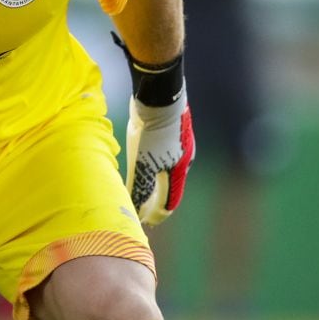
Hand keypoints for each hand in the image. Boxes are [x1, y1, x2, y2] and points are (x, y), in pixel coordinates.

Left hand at [125, 90, 194, 225]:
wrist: (159, 96)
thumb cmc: (151, 131)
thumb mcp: (142, 161)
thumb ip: (140, 186)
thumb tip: (136, 209)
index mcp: (178, 171)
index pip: (168, 201)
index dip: (156, 214)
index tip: (145, 223)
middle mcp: (182, 160)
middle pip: (169, 187)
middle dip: (155, 200)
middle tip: (143, 210)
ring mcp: (179, 145)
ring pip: (166, 170)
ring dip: (154, 182)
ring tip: (142, 189)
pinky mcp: (172, 132)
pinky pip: (163, 155)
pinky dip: (154, 165)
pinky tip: (145, 162)